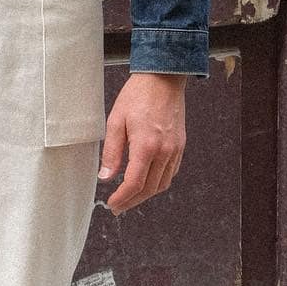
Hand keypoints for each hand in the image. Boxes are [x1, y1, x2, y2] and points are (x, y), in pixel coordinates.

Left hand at [98, 72, 186, 214]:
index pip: (134, 184)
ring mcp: (175, 150)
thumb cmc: (138, 96)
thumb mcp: (115, 121)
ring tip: (130, 197)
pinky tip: (146, 181)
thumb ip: (111, 152)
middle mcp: (165, 151)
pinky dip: (158, 182)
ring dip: (146, 194)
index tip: (112, 204)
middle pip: (149, 189)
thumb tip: (105, 177)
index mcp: (146, 146)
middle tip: (118, 207)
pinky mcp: (180, 146)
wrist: (163, 79)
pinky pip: (171, 172)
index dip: (122, 198)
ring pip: (162, 184)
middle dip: (132, 201)